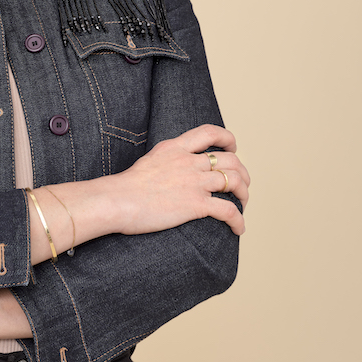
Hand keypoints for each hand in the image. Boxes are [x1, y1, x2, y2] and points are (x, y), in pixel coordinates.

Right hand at [114, 124, 250, 235]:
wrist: (116, 200)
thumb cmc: (124, 187)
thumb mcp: (148, 161)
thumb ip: (166, 161)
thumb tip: (171, 170)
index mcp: (175, 147)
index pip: (209, 132)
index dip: (227, 140)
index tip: (231, 150)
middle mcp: (188, 161)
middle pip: (230, 160)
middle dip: (242, 173)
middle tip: (242, 184)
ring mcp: (193, 182)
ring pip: (234, 182)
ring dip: (244, 194)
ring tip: (243, 204)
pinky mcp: (196, 204)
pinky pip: (229, 210)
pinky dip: (239, 220)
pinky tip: (238, 228)